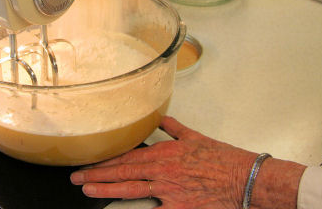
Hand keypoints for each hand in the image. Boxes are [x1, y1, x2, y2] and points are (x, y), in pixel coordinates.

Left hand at [70, 116, 304, 208]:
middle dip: (97, 175)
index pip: (127, 156)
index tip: (89, 161)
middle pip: (122, 173)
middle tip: (77, 178)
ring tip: (88, 190)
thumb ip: (173, 129)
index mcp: (164, 153)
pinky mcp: (179, 208)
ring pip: (130, 190)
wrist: (244, 178)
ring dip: (106, 190)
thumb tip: (160, 120)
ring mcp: (168, 191)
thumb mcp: (194, 137)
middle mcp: (162, 171)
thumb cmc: (222, 159)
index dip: (105, 160)